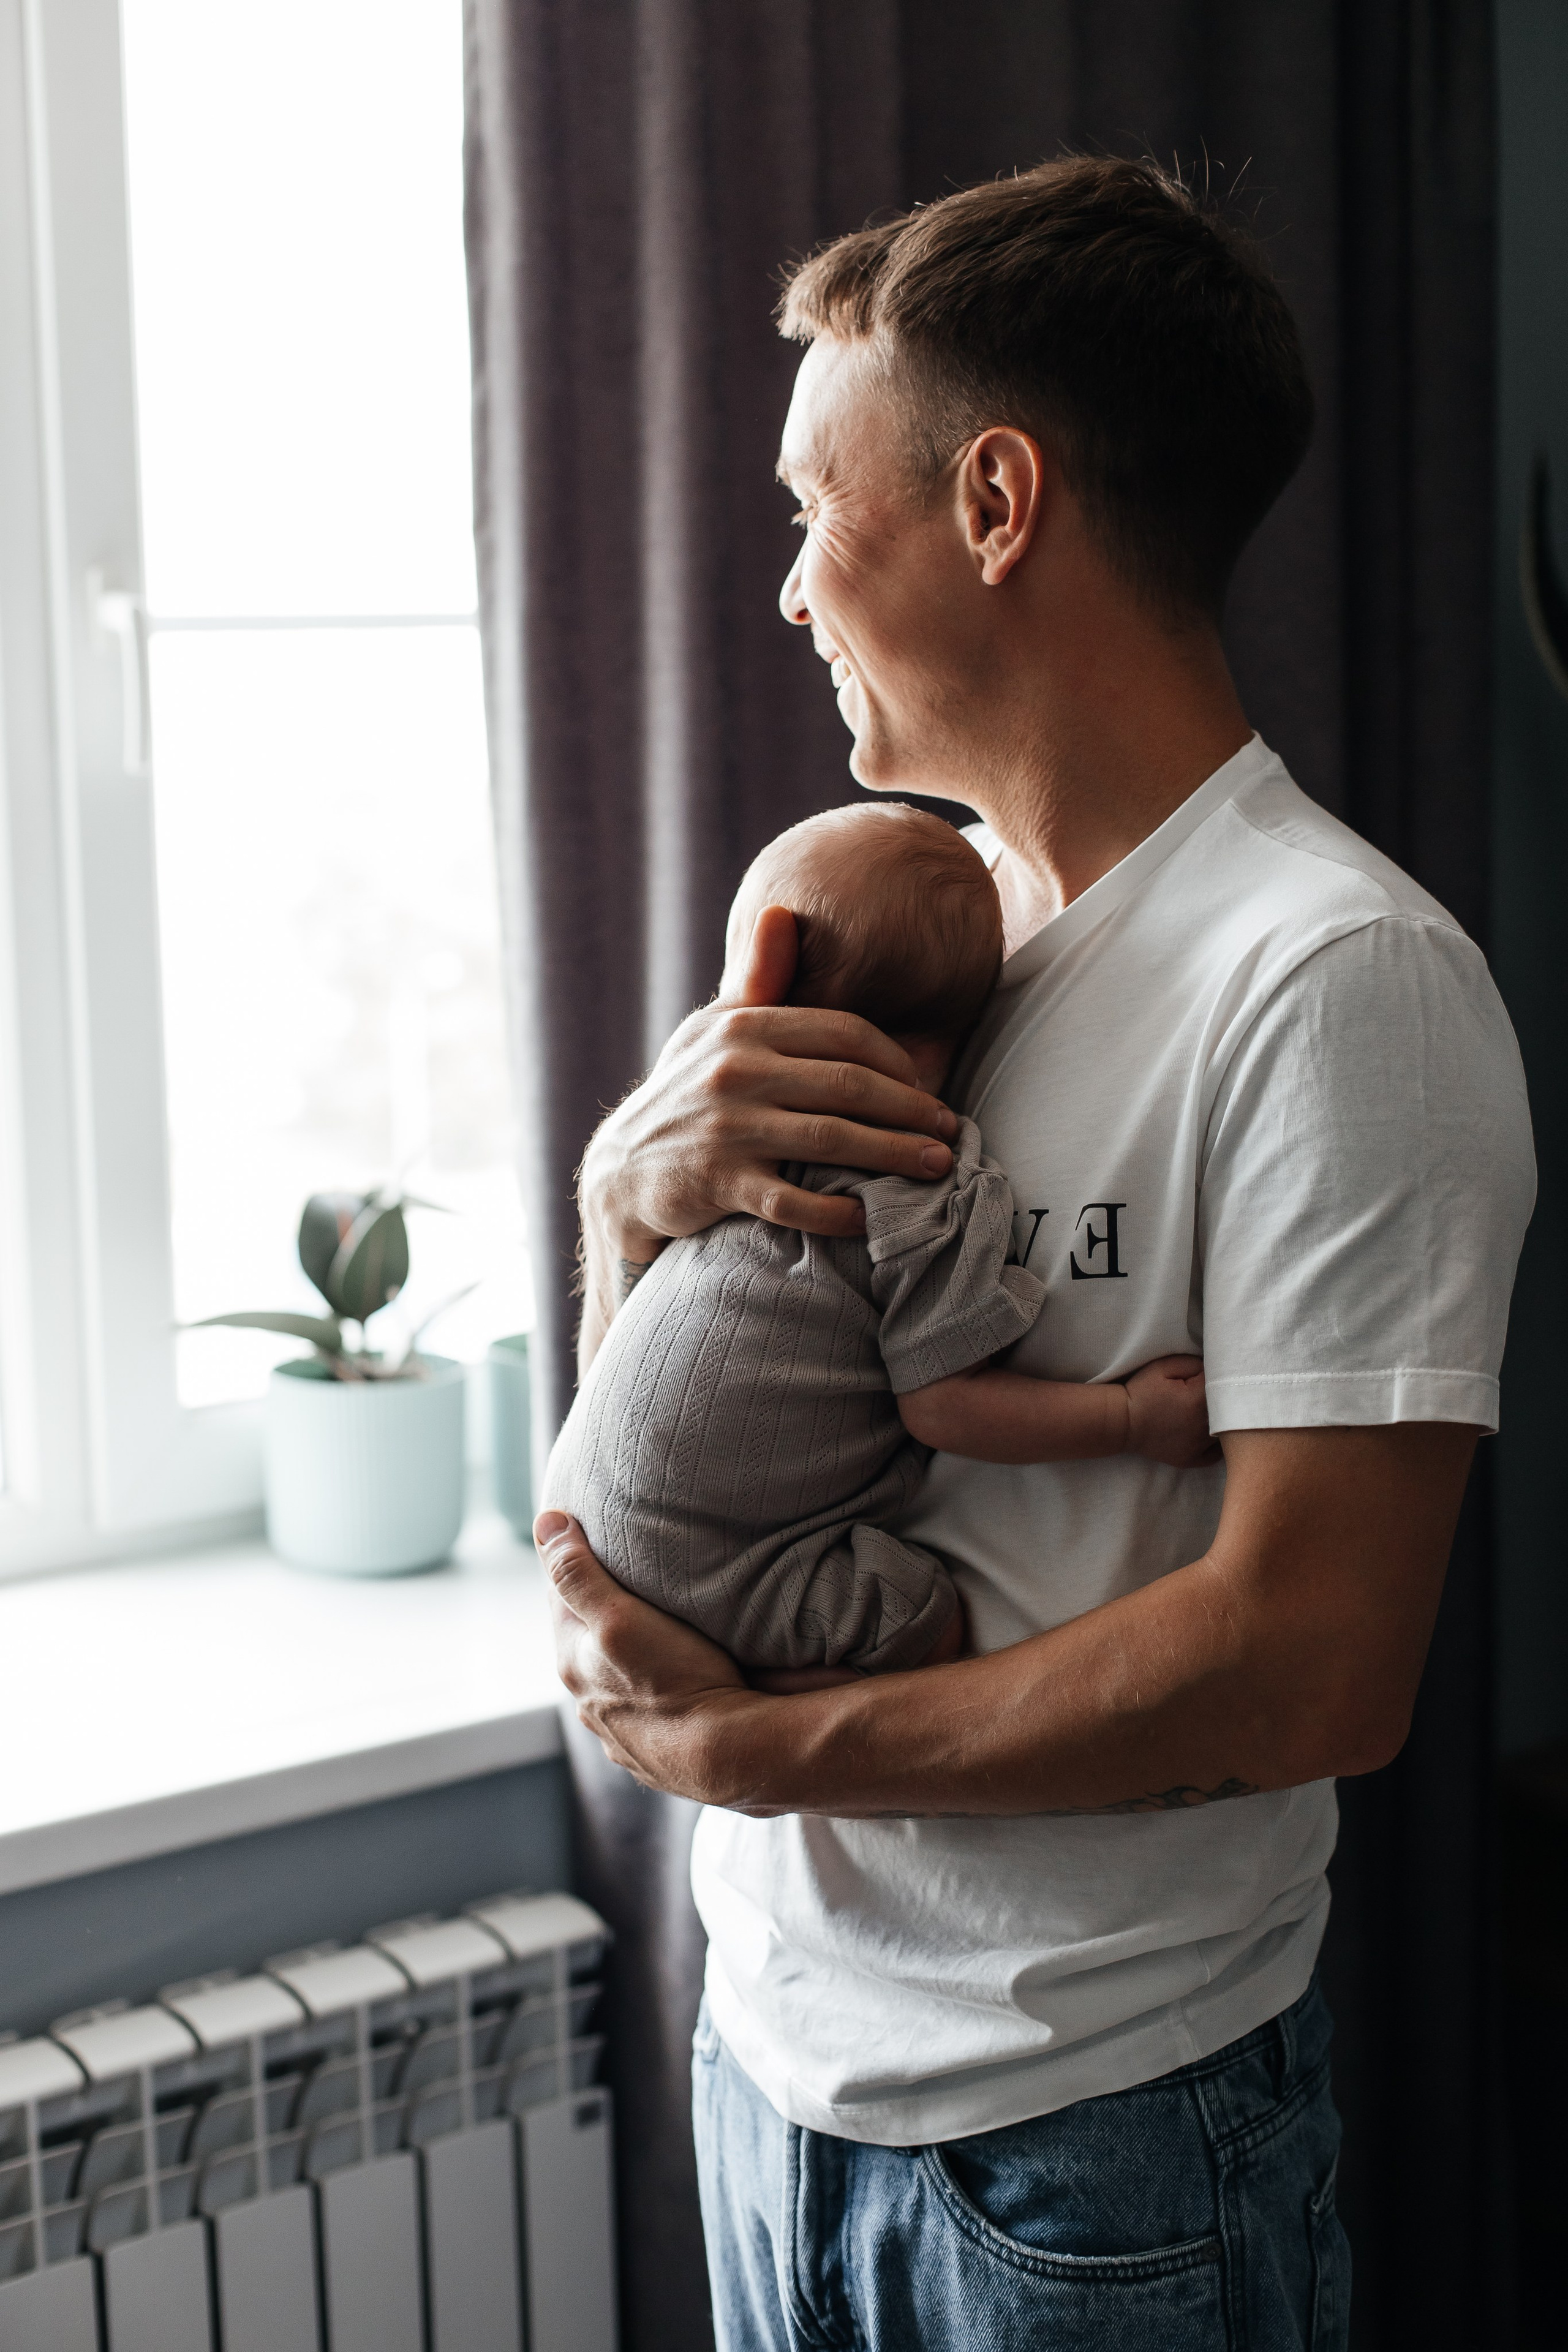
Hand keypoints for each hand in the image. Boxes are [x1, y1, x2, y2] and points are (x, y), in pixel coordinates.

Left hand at [535, 1510, 783, 1810]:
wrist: (732, 1756)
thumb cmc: (677, 1680)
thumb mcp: (621, 1616)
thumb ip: (578, 1573)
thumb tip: (545, 1524)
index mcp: (573, 1665)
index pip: (561, 1599)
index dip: (577, 1566)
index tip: (600, 1541)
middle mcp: (590, 1704)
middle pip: (589, 1642)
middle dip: (605, 1613)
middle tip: (639, 1583)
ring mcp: (621, 1735)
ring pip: (617, 1681)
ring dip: (631, 1658)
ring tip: (664, 1635)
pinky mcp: (657, 1755)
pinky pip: (648, 1715)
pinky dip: (656, 1696)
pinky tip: (679, 1687)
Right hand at [581, 904, 957, 1265]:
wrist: (622, 1171)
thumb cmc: (688, 1093)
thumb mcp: (714, 1031)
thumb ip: (758, 981)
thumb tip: (782, 912)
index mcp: (743, 1027)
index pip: (843, 1032)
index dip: (897, 1059)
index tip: (926, 1083)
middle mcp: (734, 1071)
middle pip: (848, 1085)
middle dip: (911, 1108)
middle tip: (951, 1129)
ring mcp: (726, 1129)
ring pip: (832, 1140)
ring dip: (894, 1155)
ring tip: (937, 1166)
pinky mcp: (717, 1185)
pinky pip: (793, 1203)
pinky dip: (837, 1213)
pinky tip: (870, 1218)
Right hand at [1123, 1356, 1218, 1467]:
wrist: (1122, 1422)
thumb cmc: (1142, 1391)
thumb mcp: (1164, 1366)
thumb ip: (1194, 1363)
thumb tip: (1215, 1368)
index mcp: (1199, 1400)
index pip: (1224, 1383)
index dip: (1217, 1376)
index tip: (1208, 1375)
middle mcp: (1204, 1426)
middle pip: (1230, 1410)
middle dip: (1224, 1399)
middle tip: (1212, 1393)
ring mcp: (1199, 1447)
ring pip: (1226, 1433)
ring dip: (1224, 1422)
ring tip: (1213, 1412)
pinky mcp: (1191, 1460)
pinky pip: (1216, 1455)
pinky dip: (1216, 1445)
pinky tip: (1210, 1433)